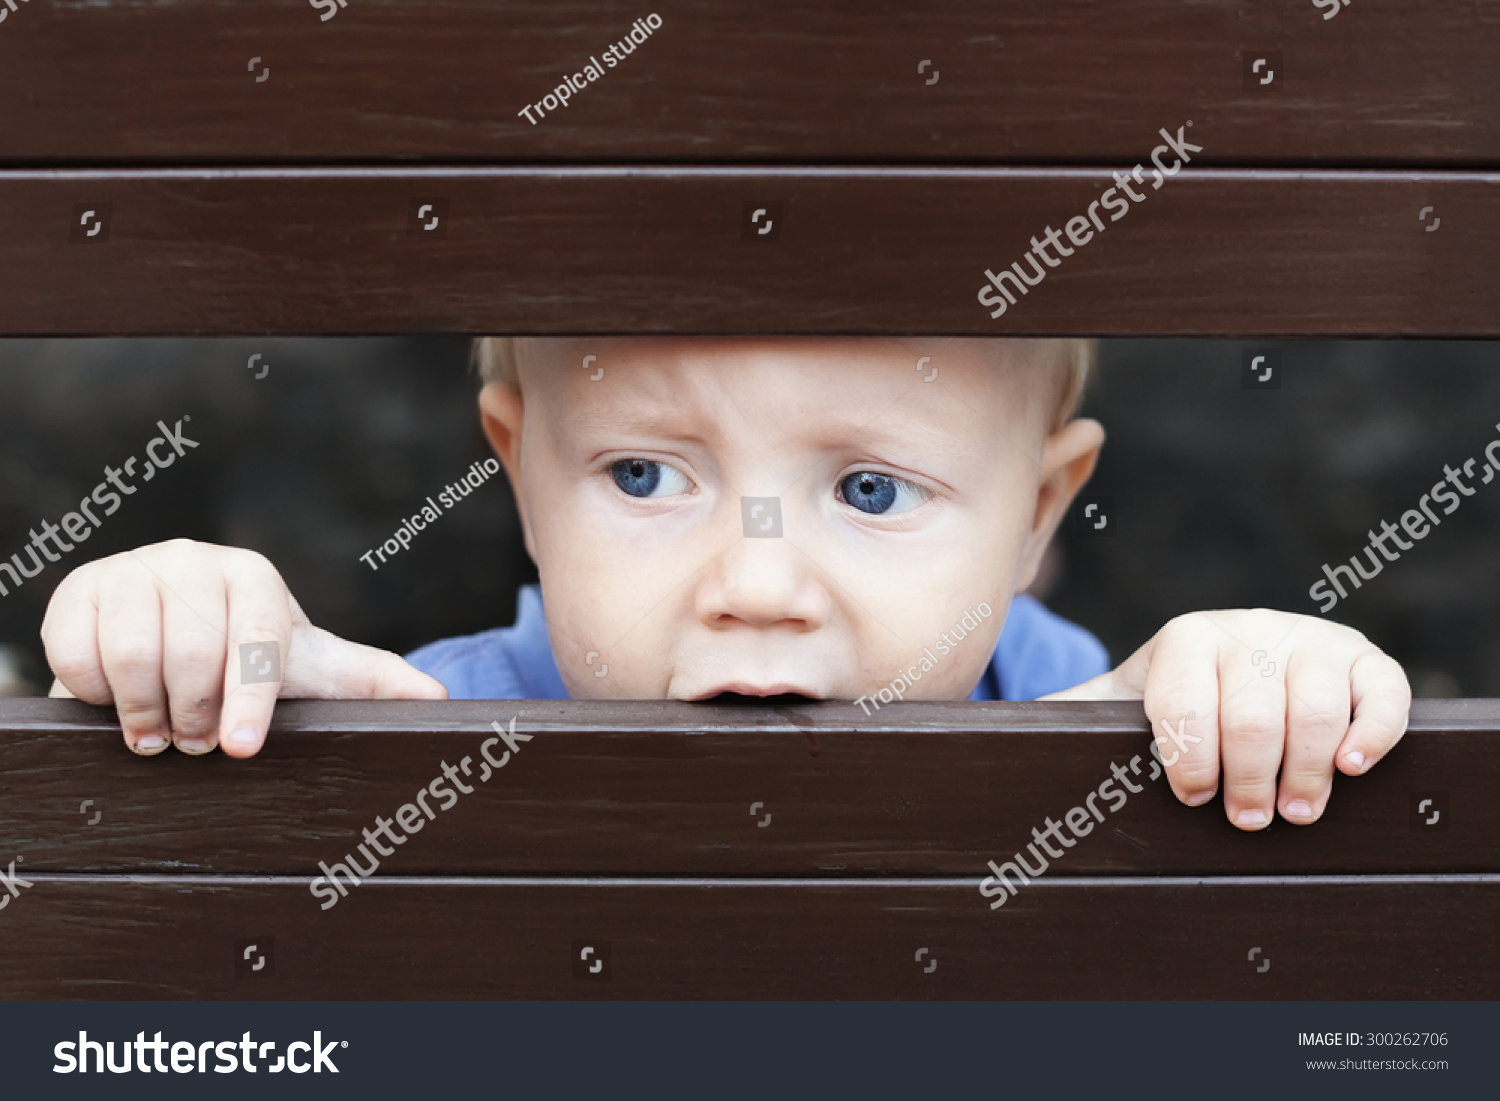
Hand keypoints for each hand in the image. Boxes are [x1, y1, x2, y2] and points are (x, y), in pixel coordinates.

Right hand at [42, 538, 446, 757]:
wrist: (168, 634)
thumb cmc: (247, 656)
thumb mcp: (308, 668)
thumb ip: (372, 680)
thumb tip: (444, 703)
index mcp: (253, 576)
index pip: (256, 641)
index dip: (249, 701)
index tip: (242, 749)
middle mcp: (193, 560)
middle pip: (191, 652)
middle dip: (194, 714)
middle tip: (195, 744)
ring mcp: (131, 568)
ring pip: (134, 652)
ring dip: (145, 710)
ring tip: (158, 736)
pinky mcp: (77, 589)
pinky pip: (77, 651)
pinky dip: (95, 693)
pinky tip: (115, 705)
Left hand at [1044, 609, 1410, 828]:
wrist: (1236, 659)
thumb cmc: (1169, 701)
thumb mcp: (1114, 702)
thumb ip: (1060, 717)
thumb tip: (973, 732)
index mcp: (1181, 640)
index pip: (1184, 701)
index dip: (1188, 758)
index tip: (1191, 797)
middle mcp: (1247, 629)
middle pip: (1251, 710)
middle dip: (1247, 774)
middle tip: (1246, 819)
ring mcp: (1309, 639)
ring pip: (1313, 703)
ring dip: (1306, 767)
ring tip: (1296, 811)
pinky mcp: (1362, 659)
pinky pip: (1381, 689)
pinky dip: (1373, 729)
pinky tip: (1352, 767)